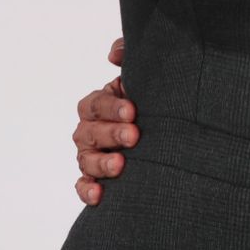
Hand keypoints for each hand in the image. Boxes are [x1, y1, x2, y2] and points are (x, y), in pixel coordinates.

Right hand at [73, 37, 136, 205]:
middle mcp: (90, 130)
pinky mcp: (94, 178)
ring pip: (85, 160)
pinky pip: (83, 185)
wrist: (165, 131)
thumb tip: (115, 55)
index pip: (96, 103)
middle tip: (134, 136)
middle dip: (111, 133)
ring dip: (101, 163)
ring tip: (120, 165)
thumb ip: (129, 57)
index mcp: (99, 104)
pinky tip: (99, 195)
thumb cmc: (149, 101)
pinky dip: (87, 191)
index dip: (111, 106)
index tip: (132, 110)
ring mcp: (90, 155)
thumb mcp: (143, 77)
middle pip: (90, 132)